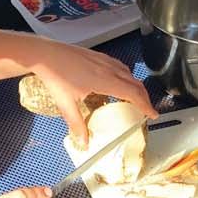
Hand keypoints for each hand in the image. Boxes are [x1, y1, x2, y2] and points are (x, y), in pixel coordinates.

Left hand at [31, 46, 155, 146]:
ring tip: (136, 98)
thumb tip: (83, 143)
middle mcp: (109, 69)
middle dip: (145, 97)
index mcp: (105, 81)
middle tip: (147, 110)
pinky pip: (120, 66)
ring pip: (129, 73)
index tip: (153, 114)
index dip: (146, 105)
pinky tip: (119, 82)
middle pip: (135, 83)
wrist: (45, 54)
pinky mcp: (98, 56)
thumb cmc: (55, 76)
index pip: (133, 94)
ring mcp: (104, 60)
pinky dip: (126, 76)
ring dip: (136, 86)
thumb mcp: (66, 104)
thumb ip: (77, 124)